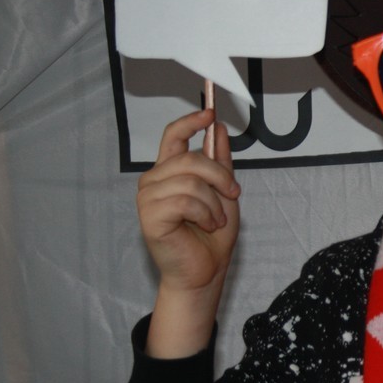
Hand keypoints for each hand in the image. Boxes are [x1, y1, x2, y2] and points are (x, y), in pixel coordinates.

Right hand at [136, 109, 239, 356]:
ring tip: (215, 219)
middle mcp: (155, 181)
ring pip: (191, 181)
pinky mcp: (149, 217)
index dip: (190, 121)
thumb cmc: (212, 235)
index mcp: (170, 172)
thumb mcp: (224, 193)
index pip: (173, 136)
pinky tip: (206, 225)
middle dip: (220, 175)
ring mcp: (149, 198)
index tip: (210, 112)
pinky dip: (205, 213)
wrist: (206, 270)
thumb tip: (218, 128)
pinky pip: (185, 201)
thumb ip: (220, 162)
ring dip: (214, 202)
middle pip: (189, 157)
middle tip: (233, 193)